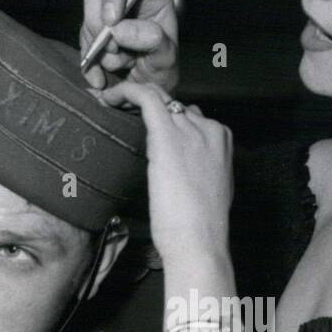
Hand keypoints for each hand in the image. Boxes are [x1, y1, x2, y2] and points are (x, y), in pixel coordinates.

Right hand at [80, 0, 179, 91]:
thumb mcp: (167, 57)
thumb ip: (152, 40)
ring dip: (99, 46)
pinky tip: (101, 78)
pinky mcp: (92, 31)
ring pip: (86, 16)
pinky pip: (81, 40)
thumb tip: (119, 29)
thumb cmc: (163, 68)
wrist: (150, 92)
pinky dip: (88, 61)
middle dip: (98, 20)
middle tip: (113, 48)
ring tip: (122, 64)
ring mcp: (105, 12)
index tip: (112, 20)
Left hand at [100, 80, 232, 267]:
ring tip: (113, 104)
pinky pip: (146, 98)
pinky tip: (110, 96)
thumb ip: (200, 167)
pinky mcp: (167, 134)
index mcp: (221, 141)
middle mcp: (208, 128)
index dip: (167, 118)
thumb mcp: (211, 188)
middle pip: (175, 107)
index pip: (191, 117)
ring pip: (160, 99)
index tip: (146, 123)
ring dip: (136, 100)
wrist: (200, 240)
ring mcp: (189, 130)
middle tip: (123, 111)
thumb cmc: (202, 226)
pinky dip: (126, 91)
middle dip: (150, 107)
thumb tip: (183, 164)